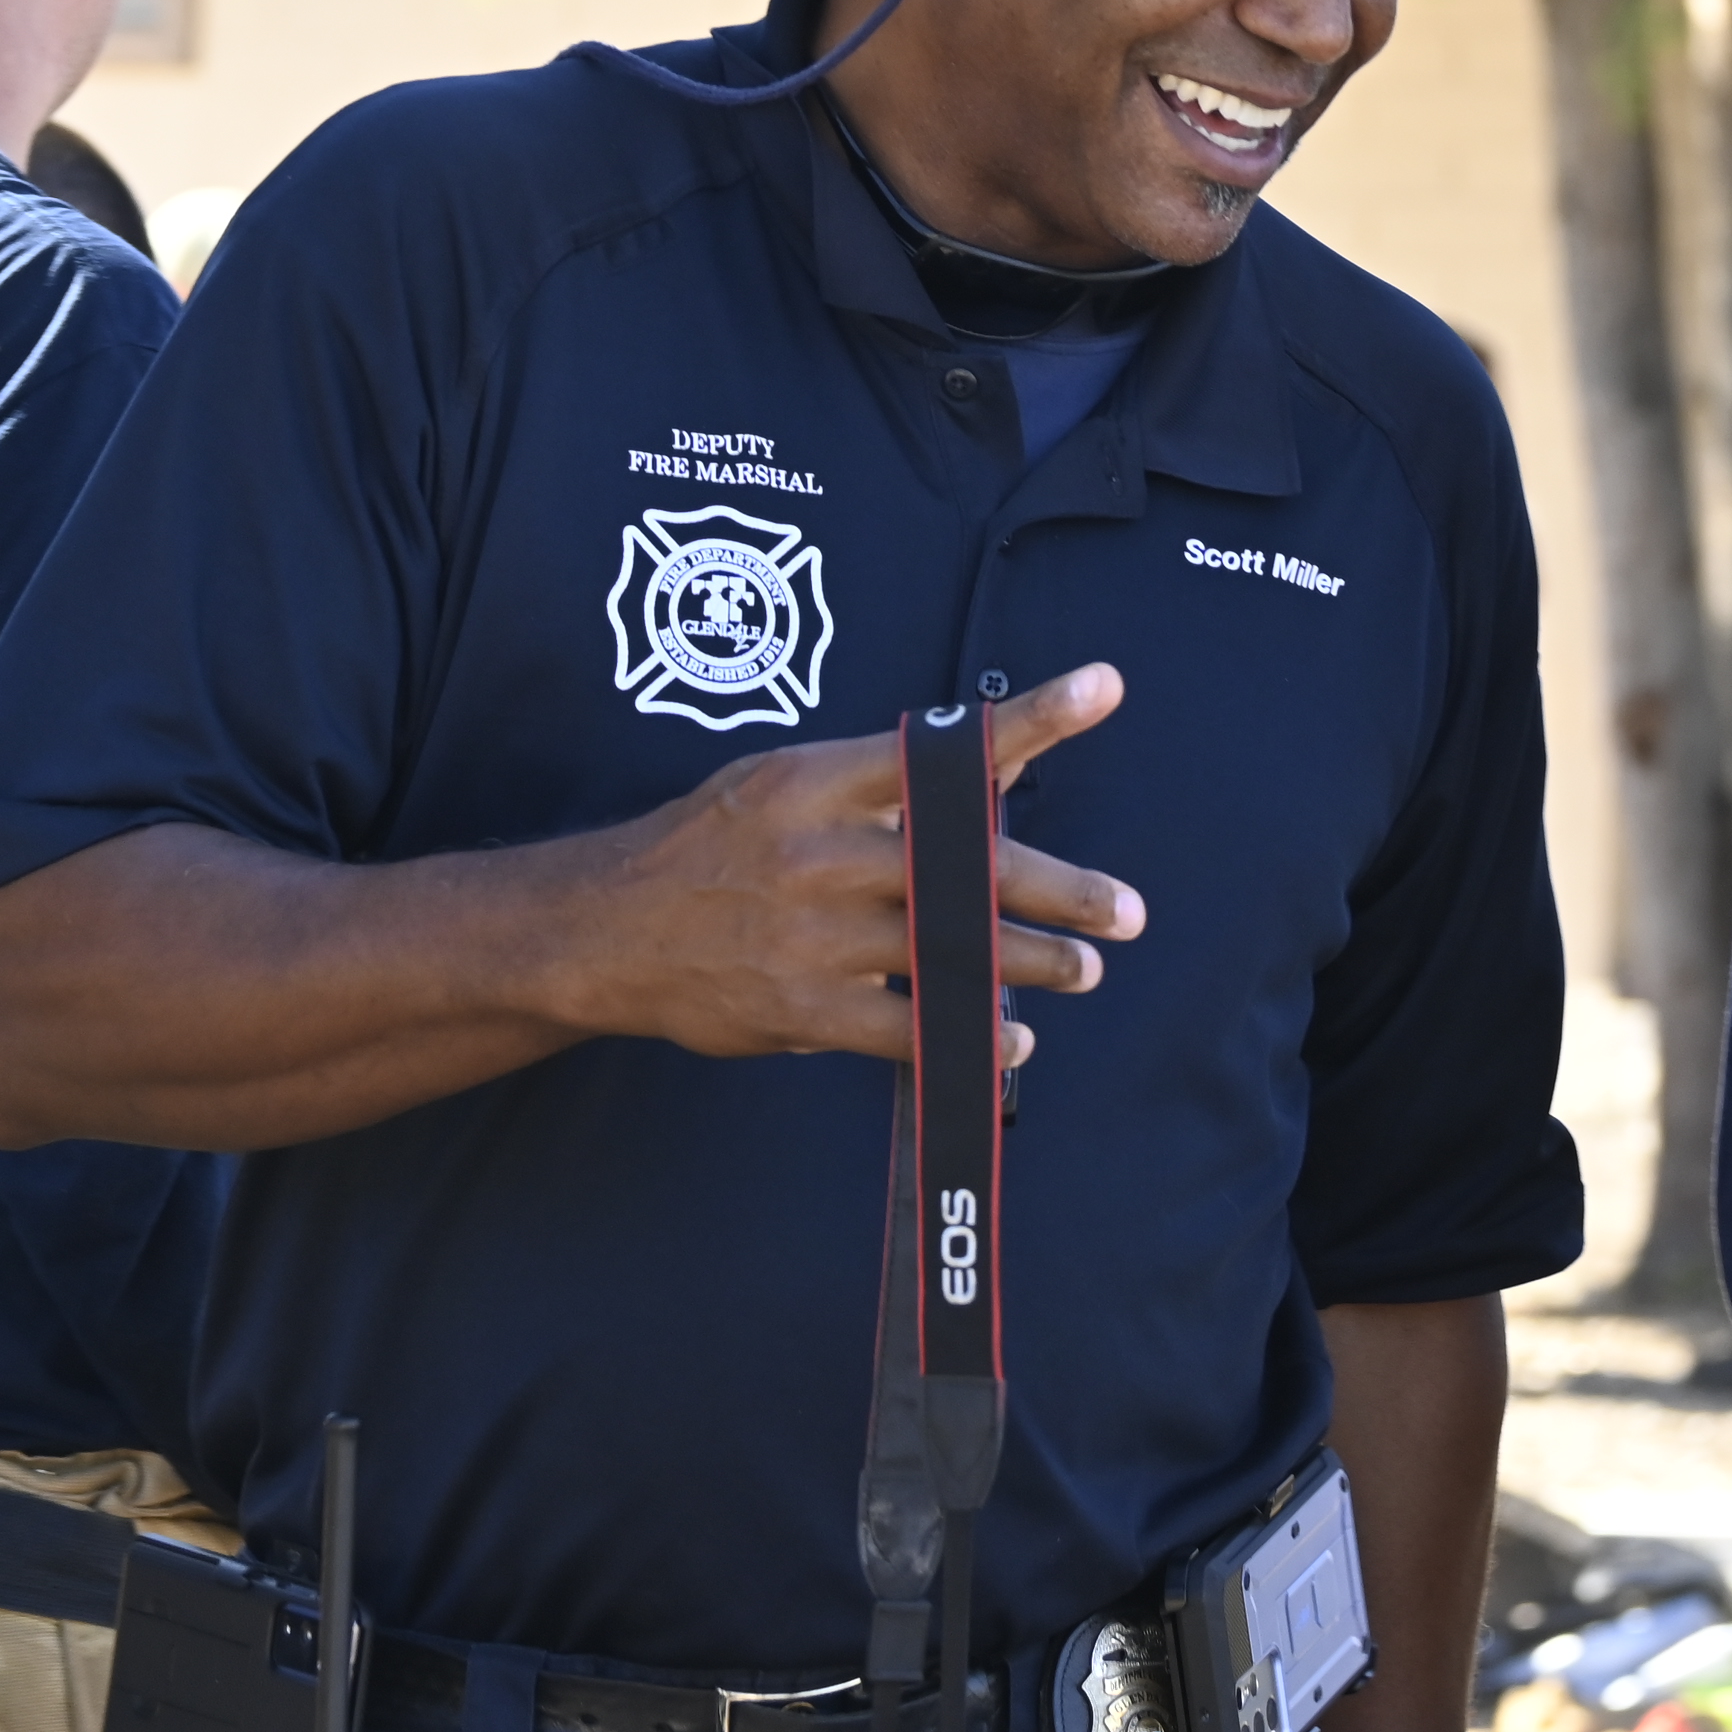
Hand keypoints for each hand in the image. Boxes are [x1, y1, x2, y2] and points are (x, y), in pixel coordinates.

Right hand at [547, 664, 1142, 1064]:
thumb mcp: (775, 785)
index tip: (1102, 688)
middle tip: (1125, 911)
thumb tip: (973, 781)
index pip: (940, 747)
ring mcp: (812, 931)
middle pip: (967, 862)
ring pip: (950, 946)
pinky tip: (1008, 1043)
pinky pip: (907, 1025)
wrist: (606, 928)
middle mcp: (821, 849)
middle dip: (1059, 888)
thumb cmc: (706, 849)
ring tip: (1082, 970)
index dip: (1027, 718)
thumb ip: (869, 787)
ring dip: (1029, 963)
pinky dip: (968, 1035)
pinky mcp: (801, 1005)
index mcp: (817, 779)